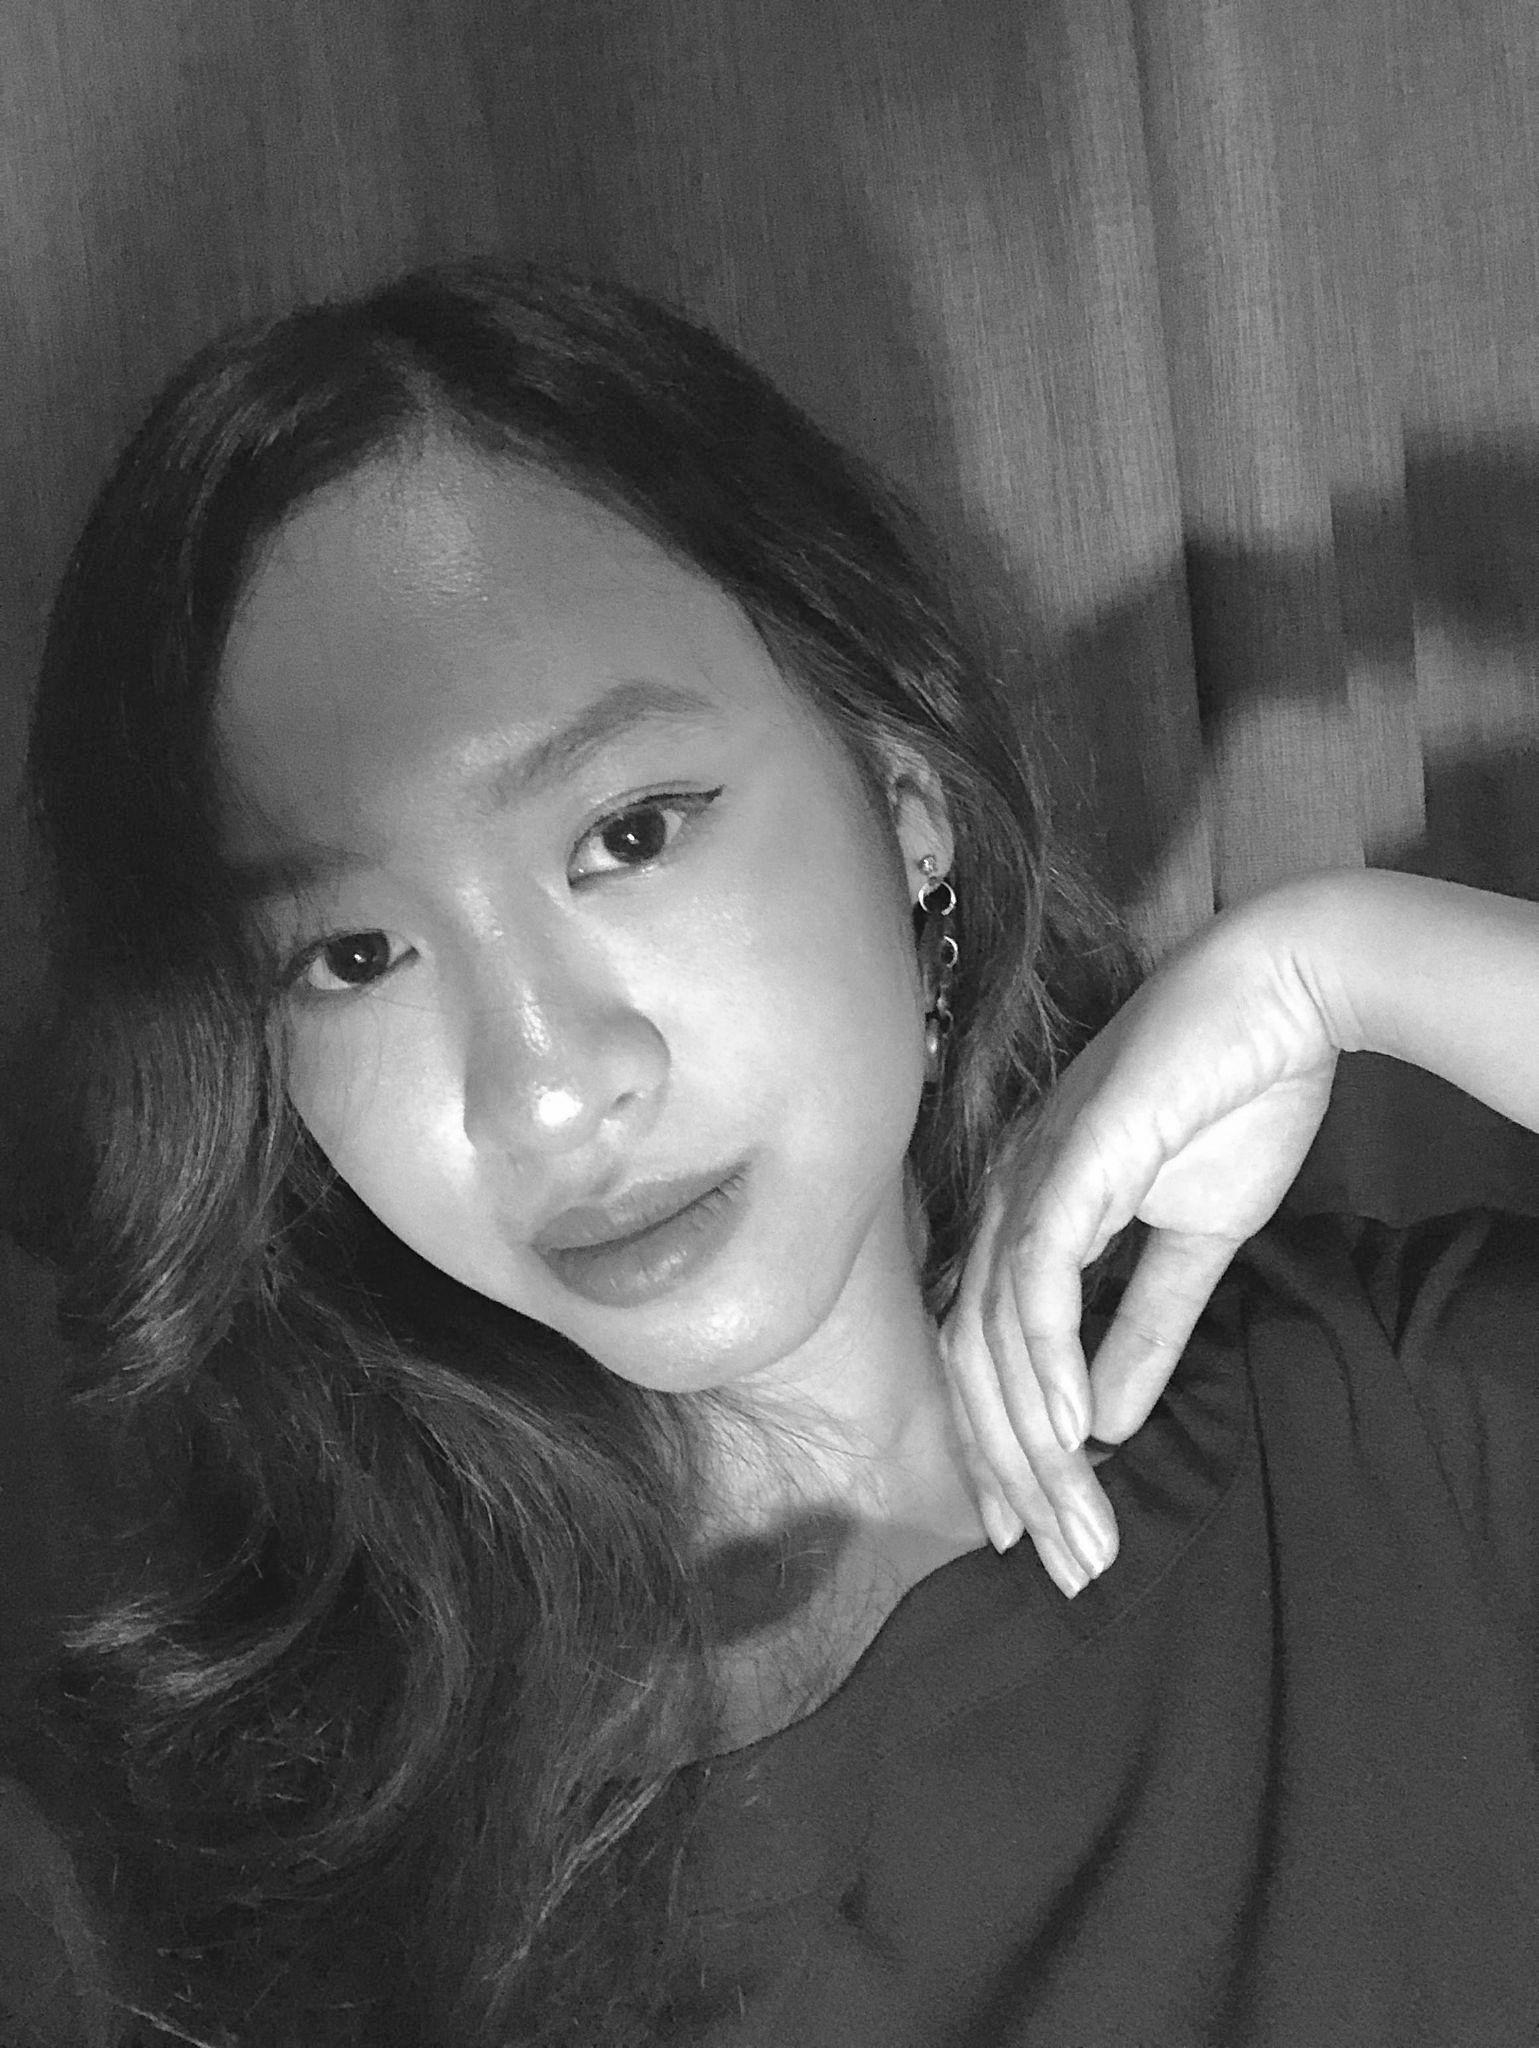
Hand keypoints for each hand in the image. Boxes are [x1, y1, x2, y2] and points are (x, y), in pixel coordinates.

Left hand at [940, 897, 1338, 1594]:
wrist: (1283, 999)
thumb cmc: (1234, 1101)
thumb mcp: (1193, 1245)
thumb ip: (1145, 1328)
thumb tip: (1111, 1423)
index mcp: (1024, 1214)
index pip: (983, 1351)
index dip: (1000, 1446)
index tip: (1029, 1531)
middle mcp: (1004, 1198)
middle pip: (976, 1363)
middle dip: (1016, 1475)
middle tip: (1062, 1566)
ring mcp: (1026, 1176)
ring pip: (995, 1338)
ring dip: (1037, 1446)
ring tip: (1081, 1532)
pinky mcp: (1066, 1161)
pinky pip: (1035, 1283)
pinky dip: (1045, 1363)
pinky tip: (1074, 1436)